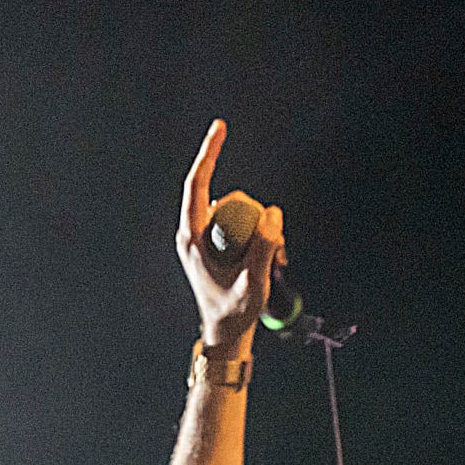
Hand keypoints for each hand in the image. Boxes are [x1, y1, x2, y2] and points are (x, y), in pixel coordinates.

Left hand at [176, 118, 282, 353]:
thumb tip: (273, 214)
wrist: (227, 335)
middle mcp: (195, 233)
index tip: (219, 128)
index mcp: (191, 238)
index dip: (208, 154)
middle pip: (230, 201)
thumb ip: (264, 249)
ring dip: (261, 232)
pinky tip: (269, 263)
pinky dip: (261, 238)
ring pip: (241, 213)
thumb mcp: (252, 284)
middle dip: (255, 216)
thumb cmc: (233, 314)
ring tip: (270, 265)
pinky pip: (244, 227)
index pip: (197, 186)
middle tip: (272, 253)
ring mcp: (206, 239)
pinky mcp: (218, 245)